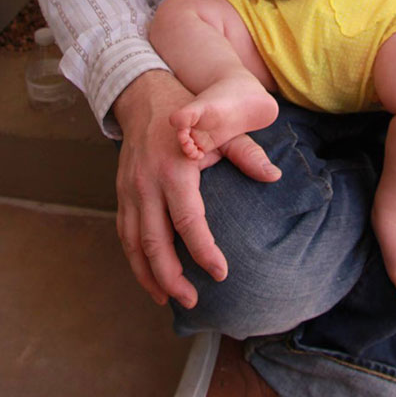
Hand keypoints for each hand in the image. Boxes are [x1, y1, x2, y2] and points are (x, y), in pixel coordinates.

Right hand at [114, 70, 281, 306]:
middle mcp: (148, 183)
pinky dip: (135, 260)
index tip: (220, 272)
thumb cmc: (189, 114)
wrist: (145, 96)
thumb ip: (247, 153)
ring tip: (170, 299)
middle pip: (155, 242)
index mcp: (175, 169)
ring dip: (150, 276)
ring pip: (134, 244)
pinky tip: (150, 277)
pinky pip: (125, 234)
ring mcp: (130, 190)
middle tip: (192, 300)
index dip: (203, 250)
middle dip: (172, 277)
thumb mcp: (221, 130)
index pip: (189, 221)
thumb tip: (274, 175)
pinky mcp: (121, 194)